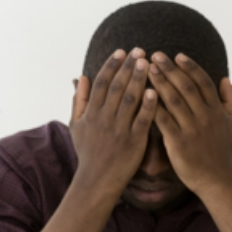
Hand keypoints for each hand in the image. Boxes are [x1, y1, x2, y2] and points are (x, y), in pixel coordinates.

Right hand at [69, 48, 157, 190]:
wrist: (96, 181)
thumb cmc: (88, 153)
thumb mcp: (76, 125)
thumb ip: (79, 100)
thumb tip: (81, 77)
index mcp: (91, 113)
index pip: (101, 83)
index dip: (111, 65)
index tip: (122, 51)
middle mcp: (103, 119)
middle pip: (116, 87)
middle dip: (128, 67)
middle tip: (140, 50)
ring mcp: (119, 130)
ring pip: (129, 100)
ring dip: (139, 80)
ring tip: (148, 63)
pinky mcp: (133, 142)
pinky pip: (142, 120)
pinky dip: (148, 105)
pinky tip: (155, 91)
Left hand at [148, 52, 231, 193]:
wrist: (216, 179)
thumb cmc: (222, 151)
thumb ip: (230, 100)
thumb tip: (226, 79)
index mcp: (216, 110)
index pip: (203, 82)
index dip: (190, 67)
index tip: (177, 55)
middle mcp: (205, 117)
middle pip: (187, 87)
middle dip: (170, 69)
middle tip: (155, 55)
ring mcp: (192, 129)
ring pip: (174, 100)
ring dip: (160, 83)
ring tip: (148, 69)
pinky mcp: (178, 143)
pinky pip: (164, 121)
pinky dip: (154, 107)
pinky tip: (143, 96)